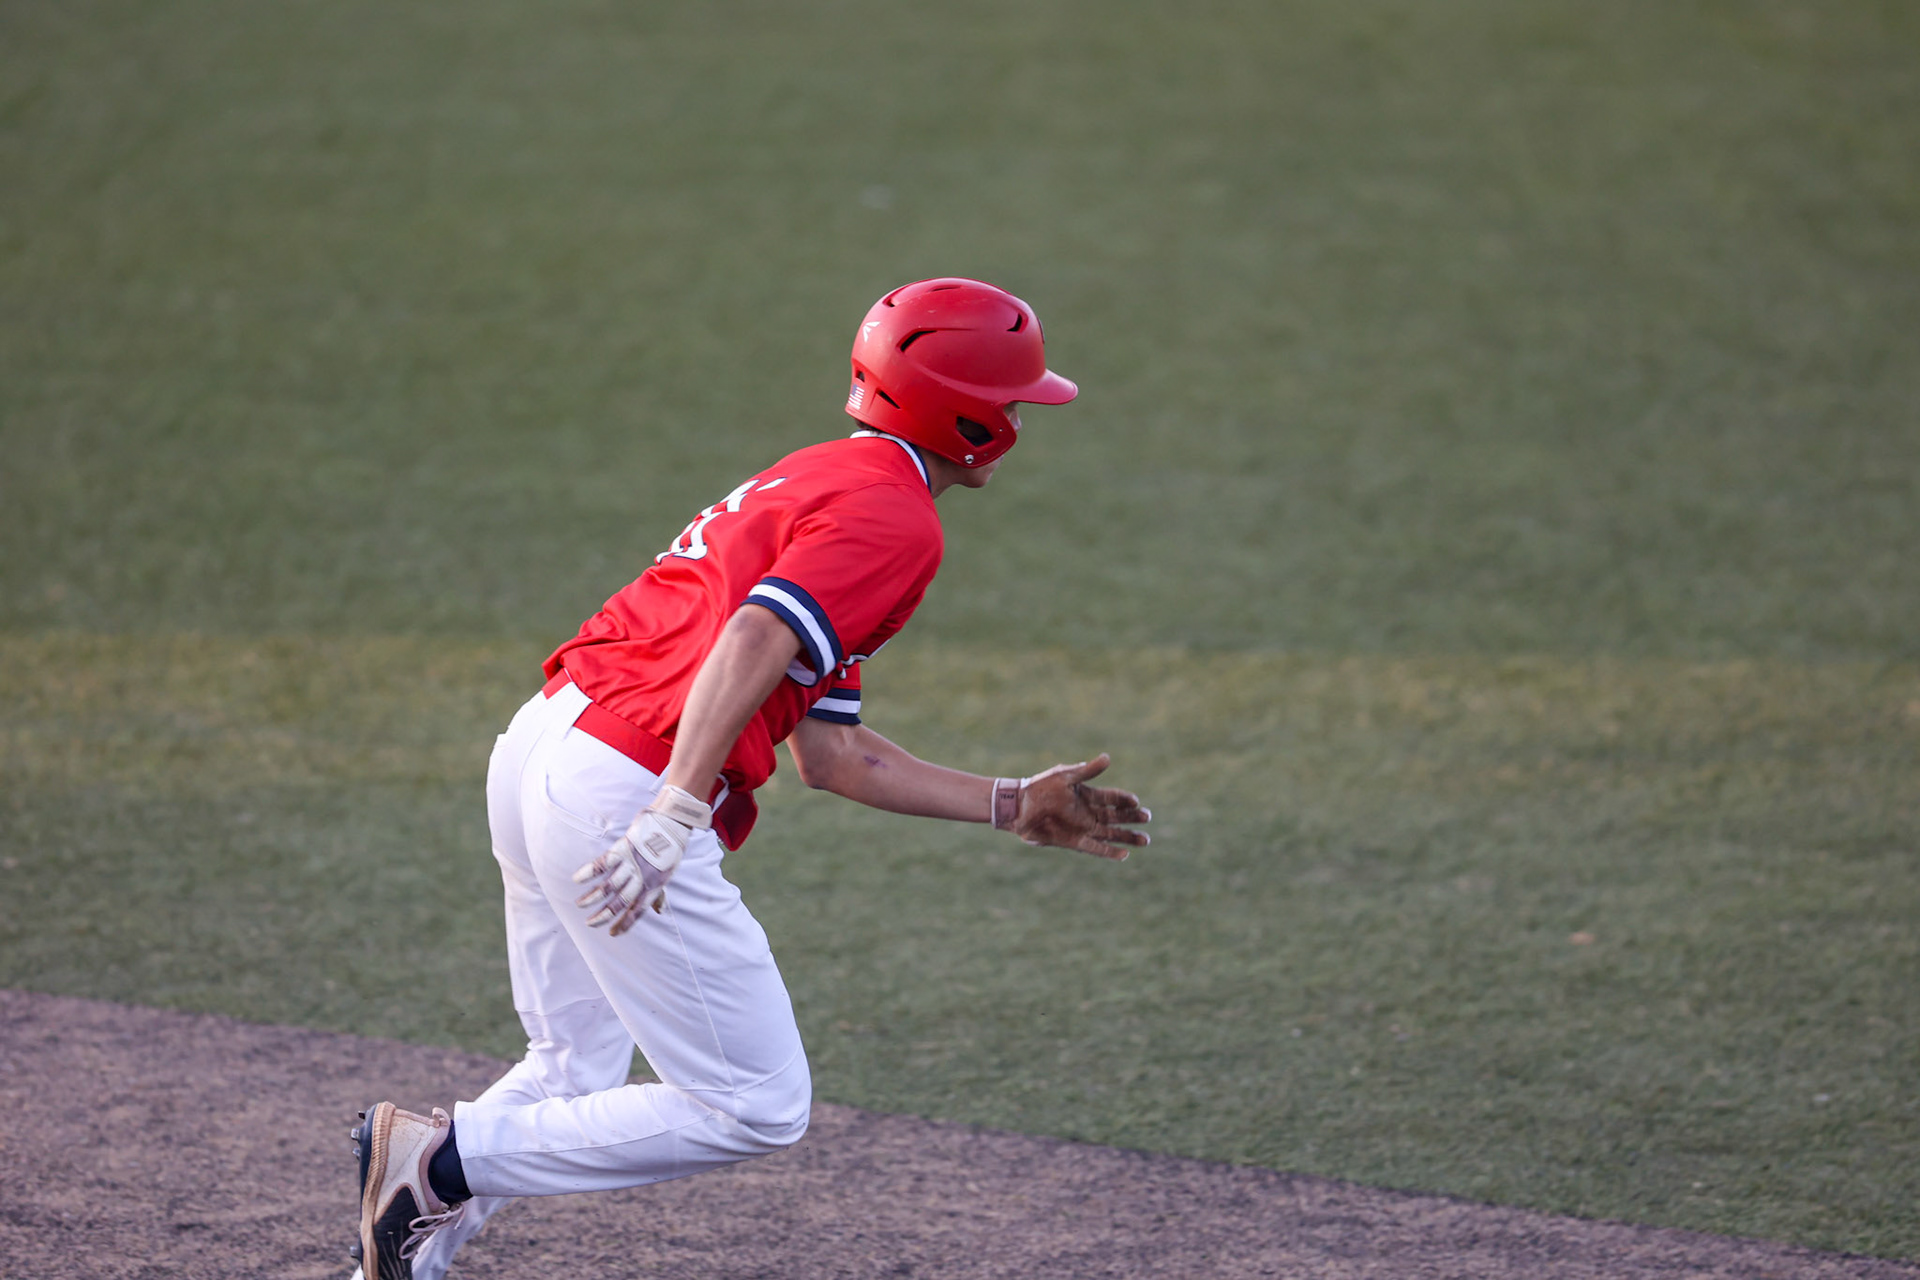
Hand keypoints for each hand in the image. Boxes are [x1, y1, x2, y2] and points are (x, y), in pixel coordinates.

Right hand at [571, 785, 711, 935]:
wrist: (672, 823)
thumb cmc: (668, 851)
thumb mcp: (667, 875)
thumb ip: (658, 894)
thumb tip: (658, 911)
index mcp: (653, 886)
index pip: (637, 911)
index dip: (625, 924)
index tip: (613, 934)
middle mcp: (642, 877)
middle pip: (620, 902)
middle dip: (604, 916)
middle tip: (590, 923)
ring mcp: (631, 864)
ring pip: (608, 886)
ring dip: (592, 897)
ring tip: (580, 905)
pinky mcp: (623, 849)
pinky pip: (602, 864)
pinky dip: (588, 872)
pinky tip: (577, 879)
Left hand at [995, 754, 1150, 859]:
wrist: (1018, 807)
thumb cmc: (1039, 787)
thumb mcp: (1065, 775)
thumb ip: (1087, 771)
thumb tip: (1108, 758)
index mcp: (1085, 794)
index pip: (1111, 797)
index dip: (1124, 799)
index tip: (1136, 801)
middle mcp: (1086, 812)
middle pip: (1115, 817)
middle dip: (1132, 818)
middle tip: (1148, 819)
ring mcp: (1081, 827)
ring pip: (1110, 834)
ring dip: (1127, 837)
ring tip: (1145, 840)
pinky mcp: (1073, 841)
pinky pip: (1095, 848)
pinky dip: (1109, 852)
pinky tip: (1124, 855)